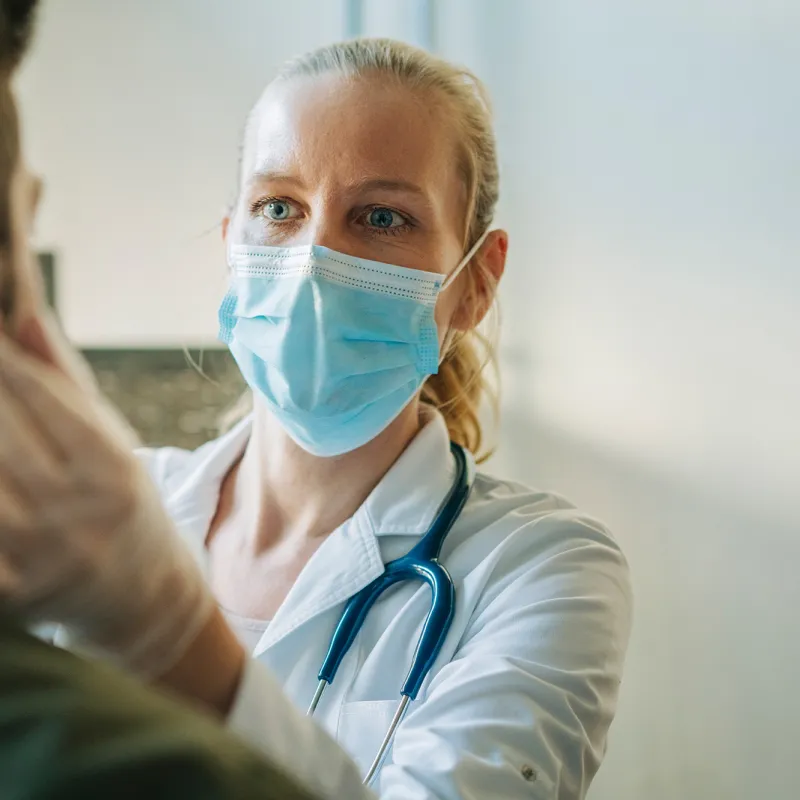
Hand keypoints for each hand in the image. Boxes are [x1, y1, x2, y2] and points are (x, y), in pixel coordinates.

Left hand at [0, 314, 215, 677]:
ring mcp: (36, 557)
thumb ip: (64, 381)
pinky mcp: (7, 593)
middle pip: (2, 433)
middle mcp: (76, 514)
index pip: (44, 399)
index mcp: (113, 469)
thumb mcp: (112, 442)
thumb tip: (22, 308)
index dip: (4, 362)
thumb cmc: (123, 504)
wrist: (142, 598)